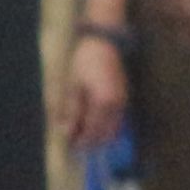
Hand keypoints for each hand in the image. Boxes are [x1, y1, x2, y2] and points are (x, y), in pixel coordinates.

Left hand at [61, 34, 129, 156]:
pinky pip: (118, 121)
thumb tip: (64, 132)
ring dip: (100, 136)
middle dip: (92, 143)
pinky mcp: (124, 98)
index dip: (82, 142)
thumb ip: (70, 111)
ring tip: (84, 136)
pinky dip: (107, 128)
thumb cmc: (85, 61)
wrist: (104, 41)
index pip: (93, 132)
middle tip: (77, 146)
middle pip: (106, 135)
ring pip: (115, 130)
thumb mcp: (73, 85)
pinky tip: (94, 125)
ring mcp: (123, 102)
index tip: (71, 147)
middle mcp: (117, 106)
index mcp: (103, 103)